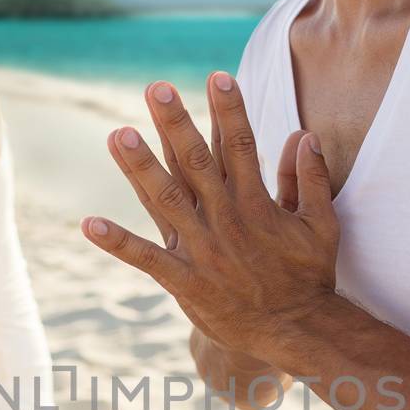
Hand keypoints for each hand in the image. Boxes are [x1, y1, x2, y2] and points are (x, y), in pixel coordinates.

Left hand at [89, 72, 338, 363]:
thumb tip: (303, 134)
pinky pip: (145, 258)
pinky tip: (88, 224)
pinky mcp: (184, 280)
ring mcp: (202, 249)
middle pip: (196, 162)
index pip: (241, 145)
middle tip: (156, 88)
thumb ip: (309, 178)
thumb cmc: (309, 277)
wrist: (296, 332)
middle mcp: (225, 219)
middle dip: (176, 123)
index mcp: (257, 202)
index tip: (217, 77)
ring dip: (140, 167)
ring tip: (116, 135)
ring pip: (165, 200)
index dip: (229, 111)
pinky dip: (117, 242)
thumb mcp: (320, 224)